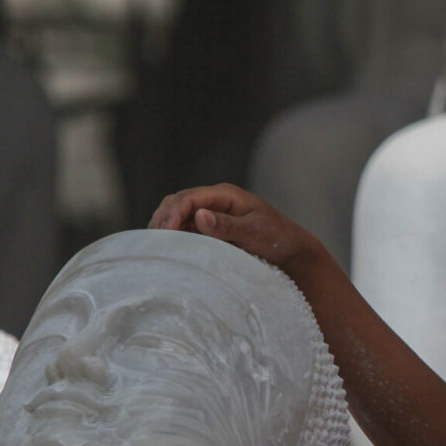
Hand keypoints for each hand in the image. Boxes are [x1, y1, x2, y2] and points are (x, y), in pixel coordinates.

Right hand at [149, 183, 319, 272]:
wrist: (292, 251)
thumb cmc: (278, 238)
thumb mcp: (255, 232)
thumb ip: (228, 225)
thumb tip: (199, 215)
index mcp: (225, 194)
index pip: (189, 198)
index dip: (173, 214)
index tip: (165, 234)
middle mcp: (214, 201)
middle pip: (177, 203)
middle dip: (163, 219)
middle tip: (154, 243)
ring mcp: (211, 214)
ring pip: (177, 215)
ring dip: (165, 228)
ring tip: (156, 248)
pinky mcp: (210, 229)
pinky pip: (185, 229)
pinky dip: (174, 237)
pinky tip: (167, 251)